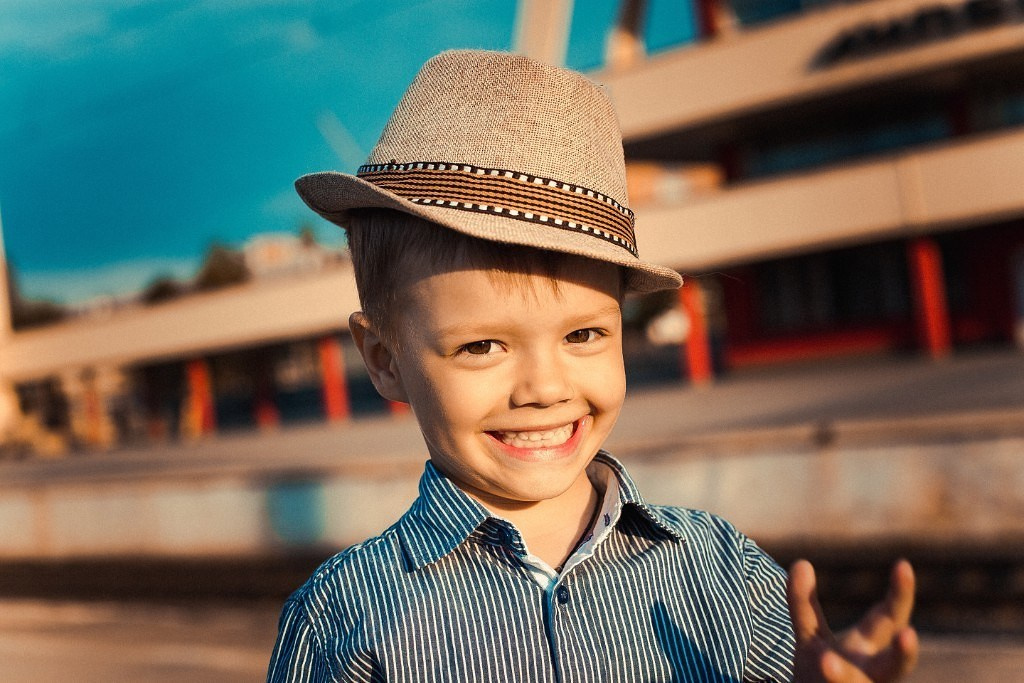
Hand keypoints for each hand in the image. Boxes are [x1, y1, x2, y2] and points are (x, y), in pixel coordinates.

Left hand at [787, 559, 918, 681]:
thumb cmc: (820, 668)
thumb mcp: (809, 634)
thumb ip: (803, 603)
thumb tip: (800, 563)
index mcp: (868, 647)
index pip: (891, 618)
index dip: (900, 593)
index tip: (903, 564)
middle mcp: (872, 673)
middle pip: (894, 667)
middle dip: (903, 654)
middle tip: (907, 634)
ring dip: (843, 676)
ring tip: (826, 663)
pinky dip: (831, 682)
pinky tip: (822, 671)